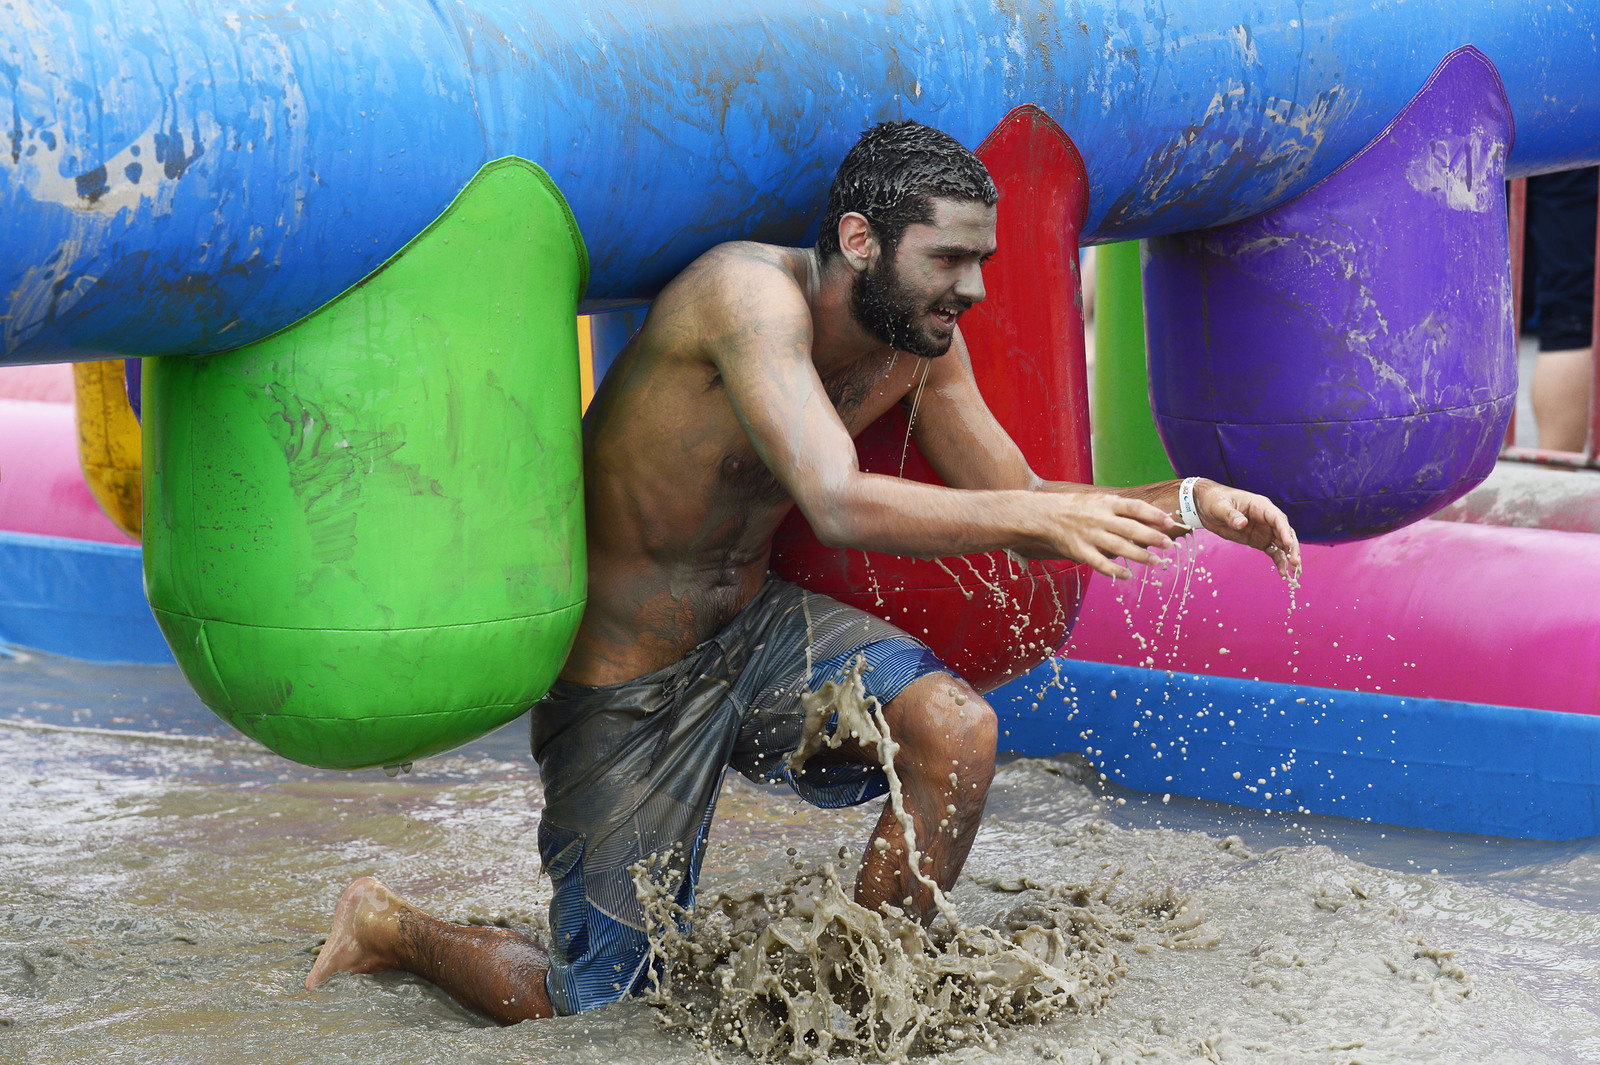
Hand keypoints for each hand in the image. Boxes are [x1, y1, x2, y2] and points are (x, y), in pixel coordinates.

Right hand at [1031, 490, 1180, 580]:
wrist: (1043, 515)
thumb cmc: (1075, 508)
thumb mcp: (1097, 501)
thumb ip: (1120, 509)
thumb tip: (1148, 517)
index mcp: (1105, 504)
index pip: (1135, 508)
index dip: (1153, 515)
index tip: (1169, 523)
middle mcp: (1099, 519)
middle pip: (1131, 528)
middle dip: (1152, 537)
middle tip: (1168, 545)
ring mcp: (1090, 535)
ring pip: (1119, 547)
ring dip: (1139, 556)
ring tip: (1155, 562)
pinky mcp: (1080, 551)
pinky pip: (1101, 564)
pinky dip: (1115, 571)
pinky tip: (1127, 575)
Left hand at [1190, 480, 1301, 578]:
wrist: (1206, 505)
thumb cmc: (1215, 500)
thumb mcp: (1220, 506)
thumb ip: (1231, 515)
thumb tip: (1242, 523)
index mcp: (1261, 506)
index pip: (1278, 518)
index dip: (1284, 531)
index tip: (1288, 544)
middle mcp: (1267, 519)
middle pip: (1285, 533)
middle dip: (1292, 548)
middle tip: (1295, 562)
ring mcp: (1265, 530)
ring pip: (1283, 544)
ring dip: (1289, 557)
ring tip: (1294, 572)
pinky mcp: (1259, 540)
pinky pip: (1273, 551)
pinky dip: (1279, 561)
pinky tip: (1283, 572)